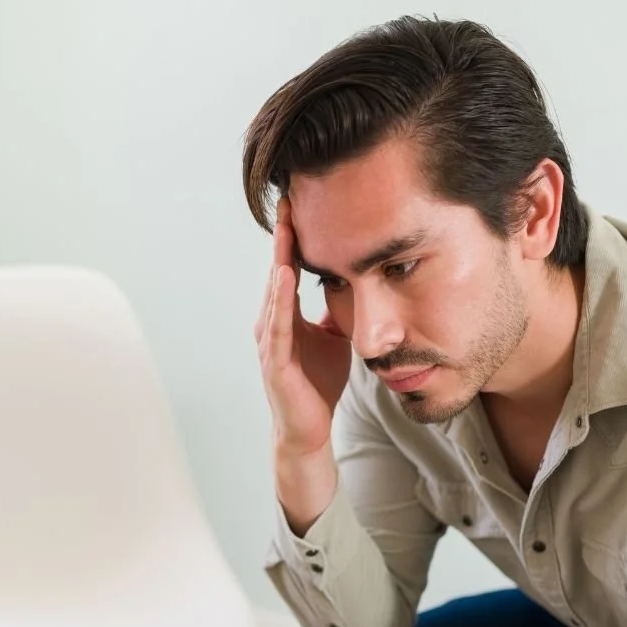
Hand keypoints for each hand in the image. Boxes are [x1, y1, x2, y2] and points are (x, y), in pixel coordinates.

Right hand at [255, 197, 352, 457]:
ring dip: (279, 258)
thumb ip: (337, 311)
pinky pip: (279, 325)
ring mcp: (271, 342)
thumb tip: (355, 282)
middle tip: (288, 197)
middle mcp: (273, 323)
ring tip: (286, 225)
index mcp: (286, 316)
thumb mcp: (334, 337)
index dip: (294, 237)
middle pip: (277, 270)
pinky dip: (281, 298)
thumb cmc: (319, 383)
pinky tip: (286, 274)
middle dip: (283, 236)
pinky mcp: (276, 362)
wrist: (310, 429)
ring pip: (275, 292)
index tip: (300, 201)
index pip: (289, 267)